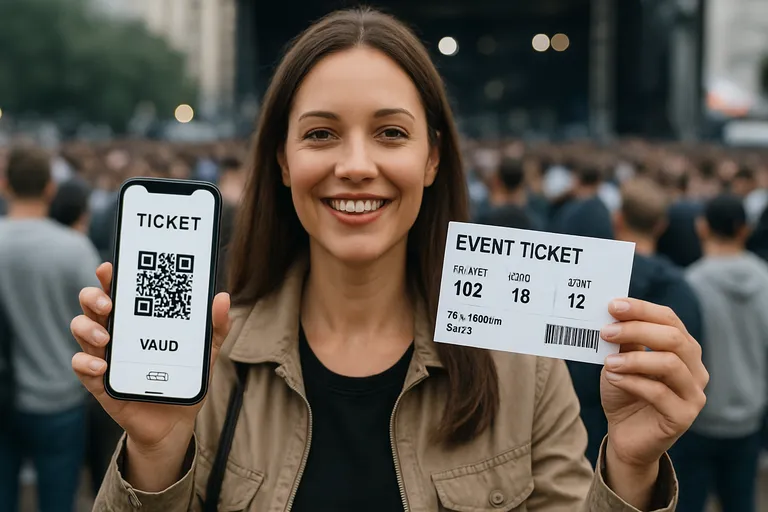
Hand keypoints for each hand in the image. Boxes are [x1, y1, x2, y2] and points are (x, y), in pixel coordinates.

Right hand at [70, 262, 231, 453]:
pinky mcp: (100, 383)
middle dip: (93, 298)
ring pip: (81, 330)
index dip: (109, 276)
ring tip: (106, 338)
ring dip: (88, 328)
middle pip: (91, 305)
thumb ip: (216, 326)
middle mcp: (117, 332)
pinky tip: (103, 366)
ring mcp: (105, 356)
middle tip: (109, 304)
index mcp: (137, 319)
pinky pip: (81, 367)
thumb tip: (223, 298)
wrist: (176, 422)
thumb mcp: (205, 351)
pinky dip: (86, 364)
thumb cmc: (184, 379)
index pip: (118, 290)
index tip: (110, 268)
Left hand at [600, 298, 708, 469]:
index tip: (613, 305)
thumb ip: (623, 340)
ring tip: (608, 362)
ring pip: (669, 364)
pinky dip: (632, 382)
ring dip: (634, 359)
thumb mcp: (620, 360)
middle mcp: (695, 368)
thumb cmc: (625, 391)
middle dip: (637, 330)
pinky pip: (659, 392)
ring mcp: (694, 393)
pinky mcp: (684, 416)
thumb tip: (614, 313)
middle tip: (606, 332)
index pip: (669, 319)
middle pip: (673, 338)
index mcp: (683, 348)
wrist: (625, 434)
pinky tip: (613, 378)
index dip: (642, 309)